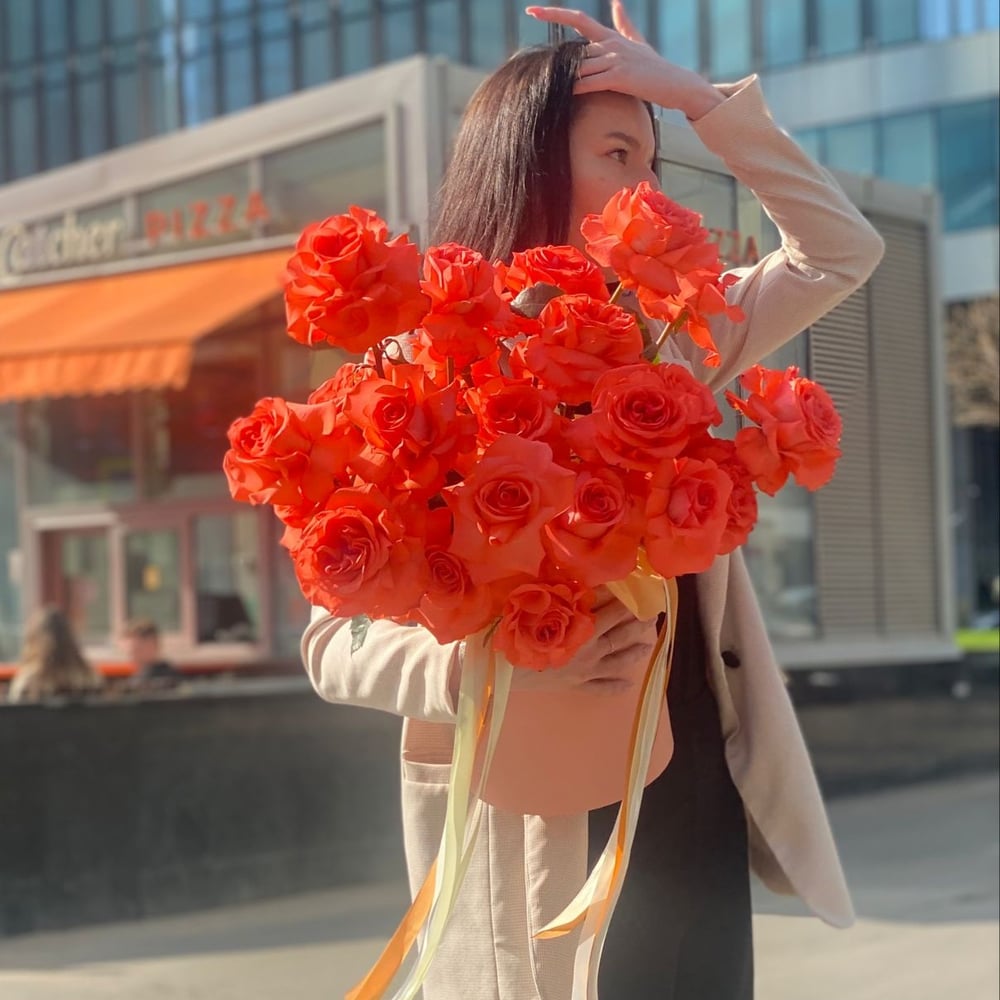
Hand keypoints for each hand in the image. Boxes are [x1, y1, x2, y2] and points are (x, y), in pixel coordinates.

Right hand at [509, 587, 657, 694]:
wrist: (498, 669)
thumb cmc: (513, 632)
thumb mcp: (535, 607)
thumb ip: (559, 595)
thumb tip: (579, 584)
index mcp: (580, 626)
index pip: (610, 610)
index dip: (626, 601)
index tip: (639, 592)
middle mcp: (588, 648)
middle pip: (620, 634)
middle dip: (637, 623)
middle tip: (653, 615)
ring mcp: (584, 669)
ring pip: (618, 661)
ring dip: (634, 652)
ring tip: (647, 645)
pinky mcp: (575, 685)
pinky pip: (601, 688)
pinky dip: (616, 686)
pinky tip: (629, 683)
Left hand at [526, 2, 724, 119]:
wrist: (677, 84)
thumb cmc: (655, 68)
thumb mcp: (637, 42)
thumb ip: (624, 23)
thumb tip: (616, 3)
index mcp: (610, 36)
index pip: (578, 19)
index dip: (554, 14)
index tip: (532, 11)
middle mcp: (610, 44)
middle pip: (574, 49)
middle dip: (554, 61)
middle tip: (532, 68)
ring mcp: (615, 60)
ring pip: (580, 66)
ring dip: (562, 76)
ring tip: (543, 84)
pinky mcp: (620, 77)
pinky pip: (591, 81)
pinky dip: (576, 87)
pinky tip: (563, 92)